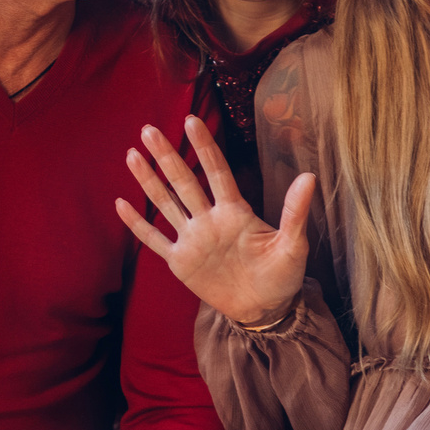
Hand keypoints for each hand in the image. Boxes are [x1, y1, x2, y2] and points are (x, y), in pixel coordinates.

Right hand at [117, 117, 314, 328]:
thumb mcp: (293, 245)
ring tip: (132, 155)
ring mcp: (192, 239)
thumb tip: (309, 176)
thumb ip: (295, 212)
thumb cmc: (282, 275)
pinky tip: (120, 204)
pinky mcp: (181, 262)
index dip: (204, 147)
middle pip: (184, 182)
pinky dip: (138, 224)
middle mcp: (209, 219)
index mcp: (235, 212)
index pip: (217, 172)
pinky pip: (154, 240)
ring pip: (165, 204)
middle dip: (167, 156)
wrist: (265, 309)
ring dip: (149, 181)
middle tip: (149, 129)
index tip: (191, 121)